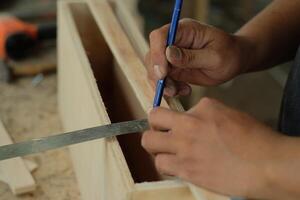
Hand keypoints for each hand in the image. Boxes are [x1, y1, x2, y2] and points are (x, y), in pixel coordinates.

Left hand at [142, 98, 282, 197]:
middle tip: (161, 134)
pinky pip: (161, 165)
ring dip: (157, 147)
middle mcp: (188, 125)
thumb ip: (205, 113)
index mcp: (202, 108)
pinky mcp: (185, 169)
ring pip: (149, 143)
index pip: (173, 106)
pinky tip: (176, 165)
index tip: (165, 122)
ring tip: (168, 152)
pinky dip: (165, 165)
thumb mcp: (228, 114)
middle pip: (152, 119)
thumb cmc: (254, 141)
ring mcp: (184, 147)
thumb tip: (193, 118)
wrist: (264, 164)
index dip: (165, 116)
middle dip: (154, 126)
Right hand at [146, 19, 254, 95]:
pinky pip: (163, 80)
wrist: (234, 61)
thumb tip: (168, 54)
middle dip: (158, 74)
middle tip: (171, 89)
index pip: (160, 36)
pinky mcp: (173, 68)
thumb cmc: (229, 54)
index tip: (163, 73)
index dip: (156, 54)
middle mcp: (174, 41)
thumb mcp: (215, 57)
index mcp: (184, 30)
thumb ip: (192, 57)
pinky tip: (184, 91)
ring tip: (179, 92)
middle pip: (152, 55)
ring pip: (155, 70)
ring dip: (163, 84)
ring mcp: (172, 55)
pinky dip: (170, 88)